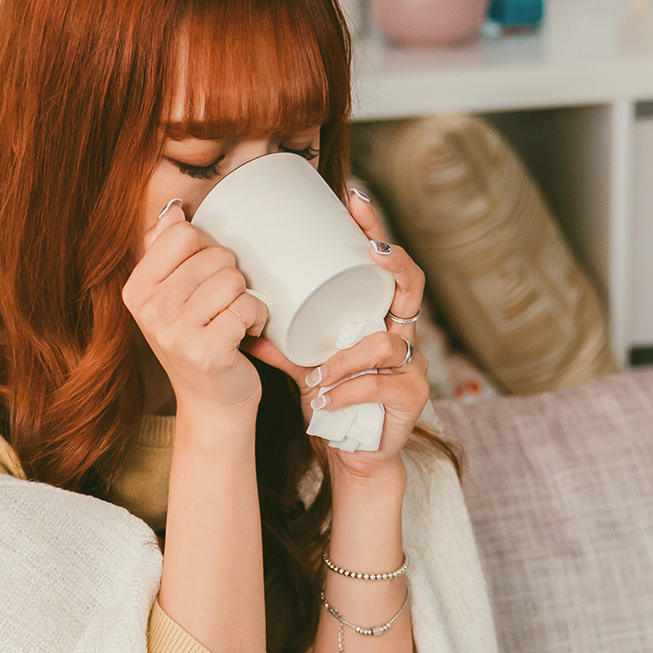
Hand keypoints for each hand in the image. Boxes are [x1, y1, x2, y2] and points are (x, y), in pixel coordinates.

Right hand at [123, 198, 267, 419]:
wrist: (212, 404)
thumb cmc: (198, 344)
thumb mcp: (173, 298)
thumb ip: (167, 252)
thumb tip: (173, 211)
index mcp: (137, 289)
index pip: (183, 234)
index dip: (207, 251)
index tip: (206, 280)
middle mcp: (150, 309)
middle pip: (214, 255)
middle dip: (230, 278)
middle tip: (221, 309)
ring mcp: (175, 331)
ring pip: (233, 280)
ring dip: (246, 300)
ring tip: (234, 322)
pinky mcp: (206, 351)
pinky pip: (247, 308)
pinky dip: (257, 320)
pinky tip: (245, 336)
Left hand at [245, 187, 431, 485]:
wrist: (355, 453)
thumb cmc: (334, 399)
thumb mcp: (303, 364)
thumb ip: (279, 342)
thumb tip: (241, 317)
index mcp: (376, 317)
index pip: (385, 265)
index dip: (375, 230)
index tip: (354, 200)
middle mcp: (399, 333)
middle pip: (410, 287)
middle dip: (394, 263)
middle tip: (373, 251)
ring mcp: (410, 364)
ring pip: (387, 344)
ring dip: (348, 358)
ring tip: (318, 374)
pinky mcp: (411, 398)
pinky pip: (383, 387)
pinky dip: (351, 392)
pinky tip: (328, 399)